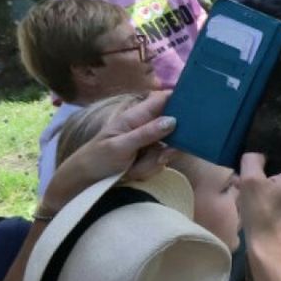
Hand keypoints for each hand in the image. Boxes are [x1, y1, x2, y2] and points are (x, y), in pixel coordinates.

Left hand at [41, 91, 177, 210]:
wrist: (84, 182)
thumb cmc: (97, 158)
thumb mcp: (121, 146)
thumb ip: (147, 133)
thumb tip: (173, 120)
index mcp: (135, 116)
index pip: (162, 100)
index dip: (179, 99)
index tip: (196, 107)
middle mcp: (145, 127)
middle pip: (173, 129)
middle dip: (168, 146)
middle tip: (161, 157)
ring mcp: (148, 144)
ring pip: (167, 150)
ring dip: (152, 163)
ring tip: (131, 169)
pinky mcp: (148, 158)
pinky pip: (160, 163)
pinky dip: (148, 170)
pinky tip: (132, 174)